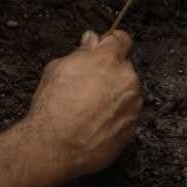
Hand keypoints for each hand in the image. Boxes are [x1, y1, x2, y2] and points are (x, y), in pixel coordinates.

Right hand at [22, 31, 142, 180]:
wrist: (55, 146)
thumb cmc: (53, 108)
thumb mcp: (57, 69)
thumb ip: (80, 52)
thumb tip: (91, 40)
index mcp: (109, 60)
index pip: (121, 40)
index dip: (112, 43)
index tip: (106, 47)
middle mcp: (127, 80)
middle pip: (124, 69)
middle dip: (110, 73)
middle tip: (88, 86)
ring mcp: (133, 105)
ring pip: (128, 93)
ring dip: (115, 96)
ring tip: (89, 109)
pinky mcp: (133, 127)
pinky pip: (127, 115)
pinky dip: (116, 117)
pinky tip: (95, 123)